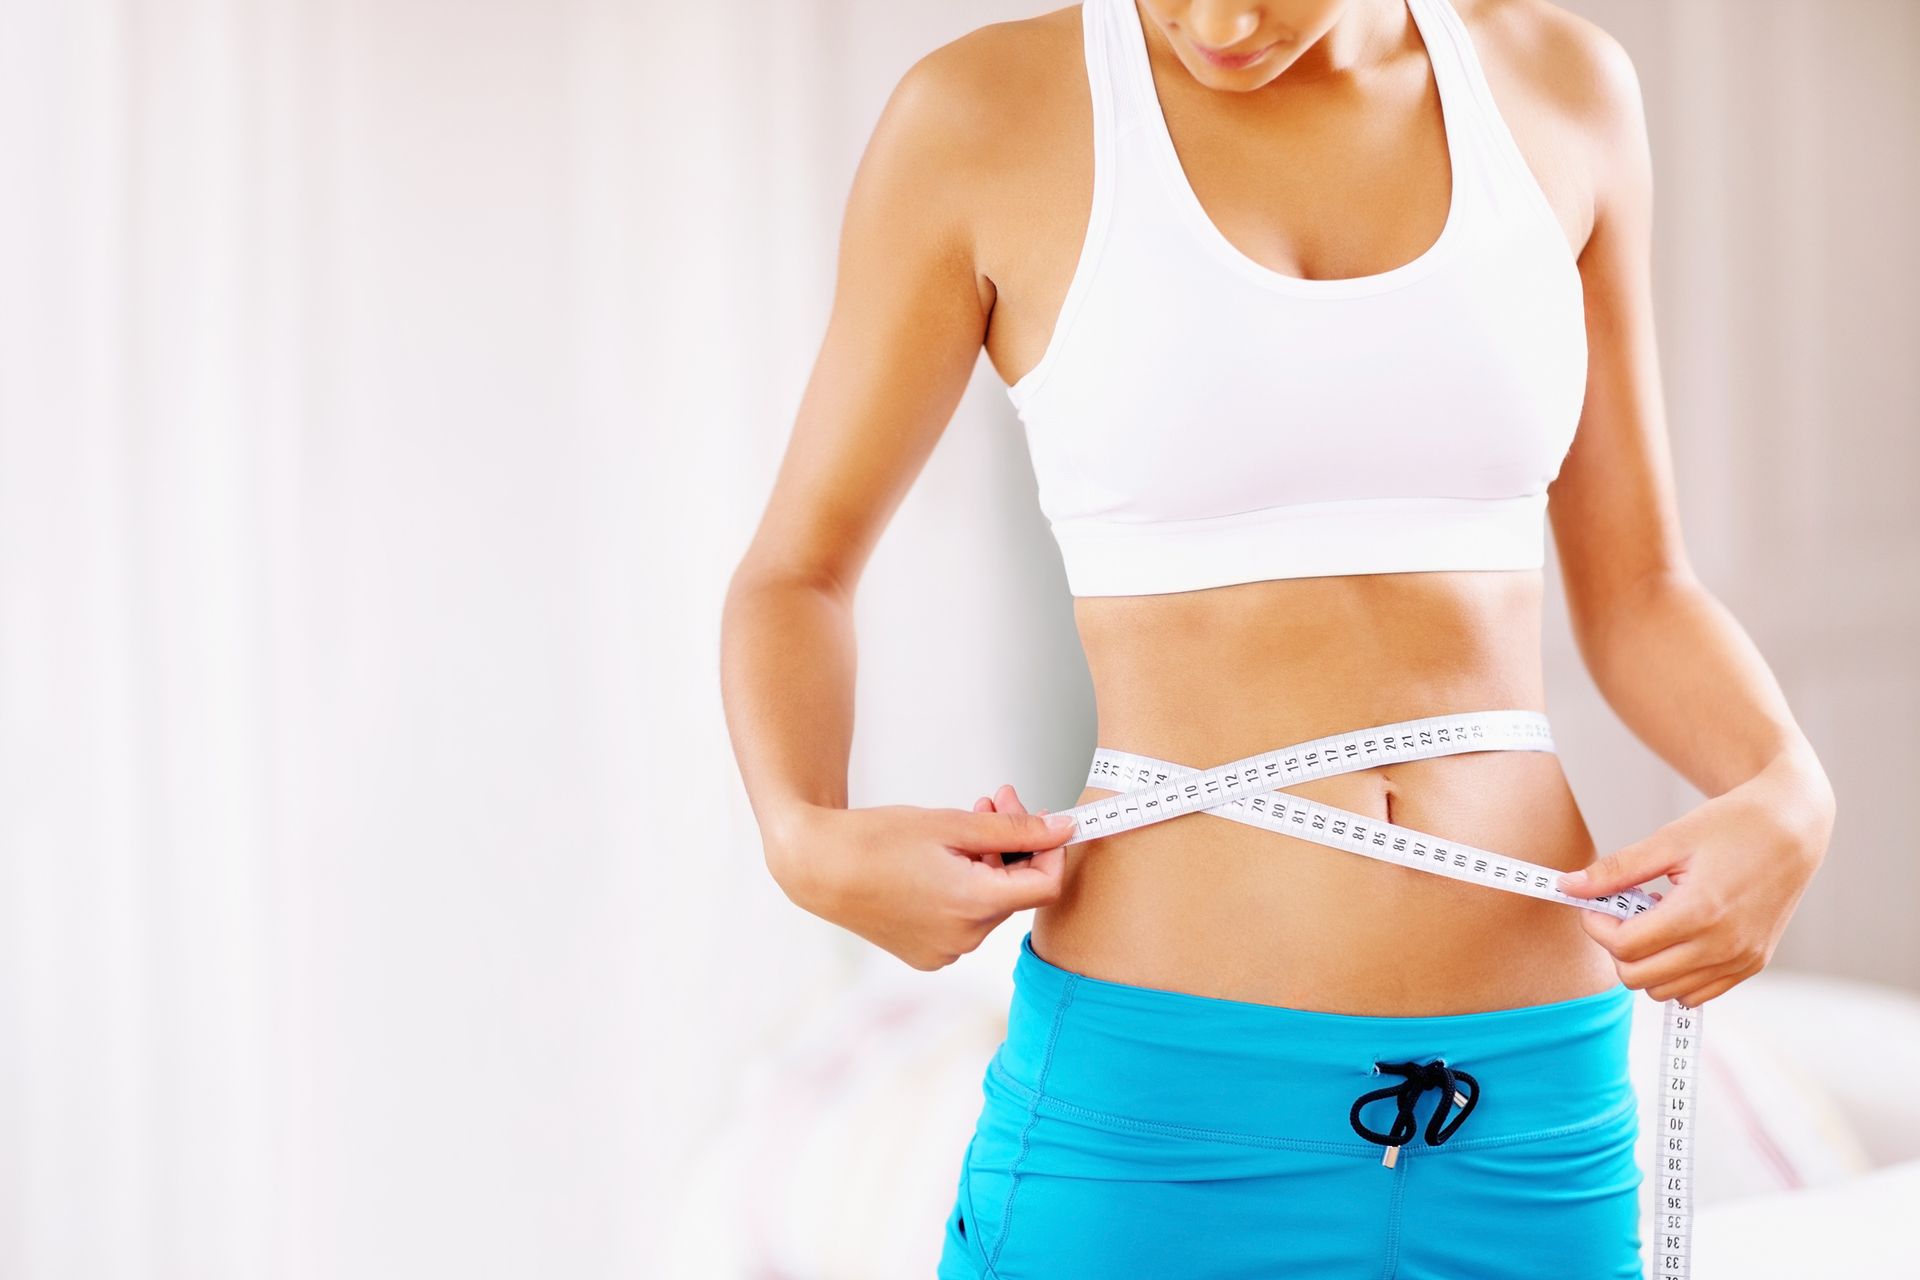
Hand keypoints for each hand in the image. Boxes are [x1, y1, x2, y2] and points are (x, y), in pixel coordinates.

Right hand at [764, 784, 1076, 971]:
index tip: (1042, 820)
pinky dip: (965, 890)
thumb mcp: (952, 824)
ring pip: (990, 904)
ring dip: (988, 866)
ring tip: (960, 829)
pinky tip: (941, 862)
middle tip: (992, 802)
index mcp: (973, 905)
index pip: (1046, 885)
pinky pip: (965, 921)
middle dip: (1012, 847)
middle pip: (1015, 891)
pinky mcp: (926, 955)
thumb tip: (1062, 829)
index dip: (1051, 849)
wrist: (818, 867)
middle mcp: (964, 938)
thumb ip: (1014, 830)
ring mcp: (944, 952)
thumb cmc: (875, 840)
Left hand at [1554, 757, 1833, 1008]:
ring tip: (1657, 918)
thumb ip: (1616, 870)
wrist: (1793, 828)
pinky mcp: (1753, 965)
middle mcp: (1724, 945)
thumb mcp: (1669, 839)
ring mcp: (1742, 960)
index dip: (1597, 926)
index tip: (1596, 904)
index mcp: (1700, 912)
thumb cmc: (1731, 825)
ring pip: (1666, 992)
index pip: (1625, 947)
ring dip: (1647, 962)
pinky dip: (1676, 974)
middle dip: (1617, 947)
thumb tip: (1567, 887)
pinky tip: (1679, 934)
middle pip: (1639, 977)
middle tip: (1623, 911)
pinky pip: (1697, 993)